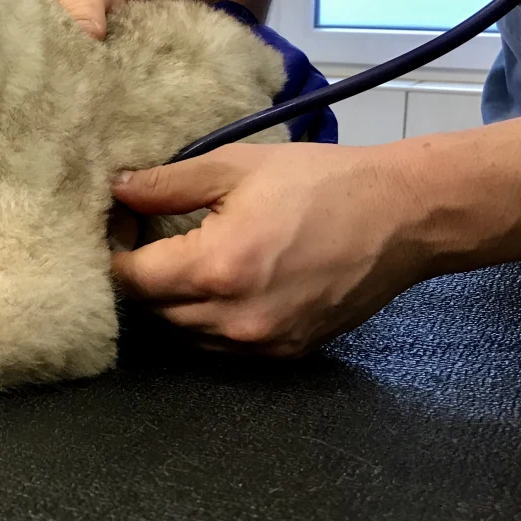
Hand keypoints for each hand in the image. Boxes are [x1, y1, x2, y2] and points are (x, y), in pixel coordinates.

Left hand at [110, 142, 432, 356]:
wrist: (404, 216)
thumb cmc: (321, 182)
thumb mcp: (236, 167)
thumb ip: (167, 184)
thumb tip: (117, 190)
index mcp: (216, 269)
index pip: (131, 279)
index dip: (115, 250)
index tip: (122, 223)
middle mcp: (234, 319)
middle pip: (153, 311)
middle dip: (141, 276)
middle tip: (147, 236)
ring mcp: (262, 344)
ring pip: (185, 335)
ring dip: (173, 302)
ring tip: (184, 259)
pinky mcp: (287, 354)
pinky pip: (223, 347)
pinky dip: (208, 321)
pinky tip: (220, 284)